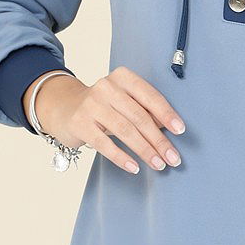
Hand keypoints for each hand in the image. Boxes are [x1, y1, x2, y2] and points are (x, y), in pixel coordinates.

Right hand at [26, 67, 185, 174]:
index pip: (150, 96)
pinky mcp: (80, 123)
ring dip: (145, 150)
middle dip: (159, 140)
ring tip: (158, 164)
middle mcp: (107, 87)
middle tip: (172, 157)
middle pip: (139, 116)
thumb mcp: (124, 101)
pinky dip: (122, 157)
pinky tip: (134, 167)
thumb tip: (169, 130)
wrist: (64, 108)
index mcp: (123, 77)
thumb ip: (144, 110)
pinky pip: (104, 144)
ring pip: (125, 130)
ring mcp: (91, 104)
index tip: (180, 131)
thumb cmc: (103, 106)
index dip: (167, 114)